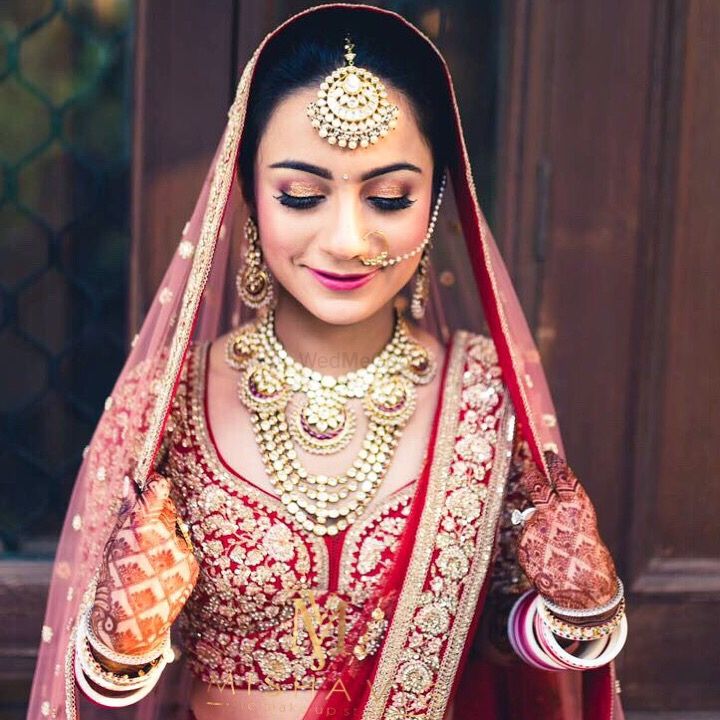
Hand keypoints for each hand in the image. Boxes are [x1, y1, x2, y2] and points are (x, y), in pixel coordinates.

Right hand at [90, 473, 198, 657]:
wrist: (129, 628)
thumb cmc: (115, 581)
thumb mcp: (114, 544)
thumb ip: (126, 510)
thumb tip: (129, 480)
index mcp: (142, 530)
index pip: (158, 493)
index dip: (157, 485)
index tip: (156, 481)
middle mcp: (167, 539)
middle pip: (168, 511)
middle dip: (158, 515)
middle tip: (143, 534)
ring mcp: (183, 554)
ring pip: (177, 533)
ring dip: (166, 539)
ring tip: (149, 564)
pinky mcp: (193, 568)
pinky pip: (184, 551)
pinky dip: (174, 557)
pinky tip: (160, 574)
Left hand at [515, 451, 617, 609]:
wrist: (583, 598)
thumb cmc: (589, 563)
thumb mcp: (584, 532)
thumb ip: (562, 516)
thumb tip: (536, 507)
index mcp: (576, 510)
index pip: (562, 478)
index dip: (555, 464)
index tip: (549, 454)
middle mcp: (553, 515)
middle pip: (537, 487)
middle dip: (532, 474)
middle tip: (528, 466)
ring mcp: (535, 529)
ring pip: (532, 519)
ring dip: (539, 526)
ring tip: (556, 547)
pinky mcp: (523, 545)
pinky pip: (527, 538)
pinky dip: (535, 544)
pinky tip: (548, 557)